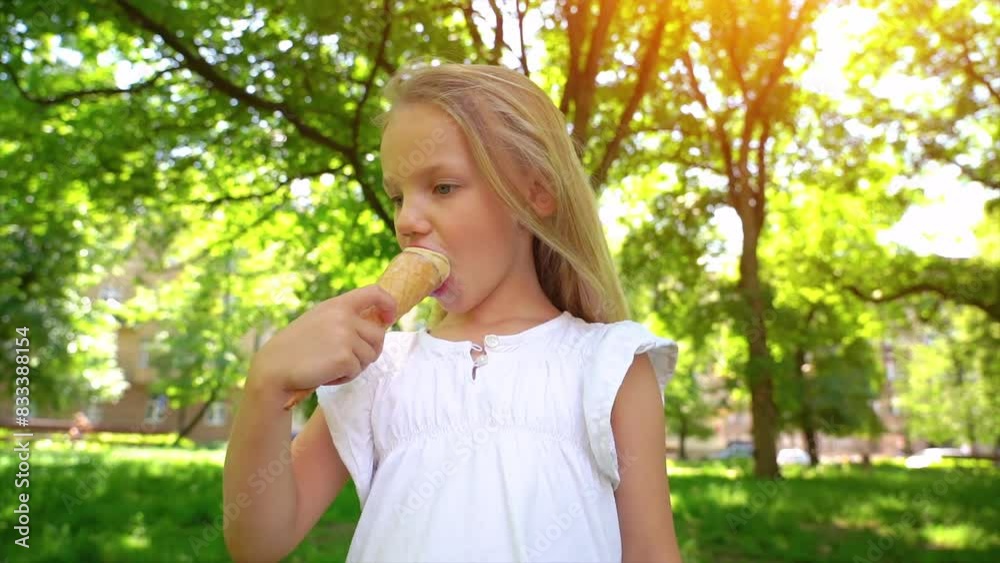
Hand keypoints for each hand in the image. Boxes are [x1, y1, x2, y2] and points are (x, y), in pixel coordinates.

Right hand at [248, 285, 396, 395]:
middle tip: (349, 360)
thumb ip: (344, 318)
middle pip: (379, 335)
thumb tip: (377, 325)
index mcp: (337, 305)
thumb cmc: (296, 347)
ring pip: (370, 355)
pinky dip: (344, 377)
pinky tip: (326, 374)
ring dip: (355, 366)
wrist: (274, 368)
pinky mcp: (345, 357)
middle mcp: (344, 317)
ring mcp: (345, 336)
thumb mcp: (319, 321)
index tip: (389, 318)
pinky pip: (357, 370)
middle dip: (370, 350)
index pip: (374, 292)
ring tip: (330, 366)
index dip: (388, 304)